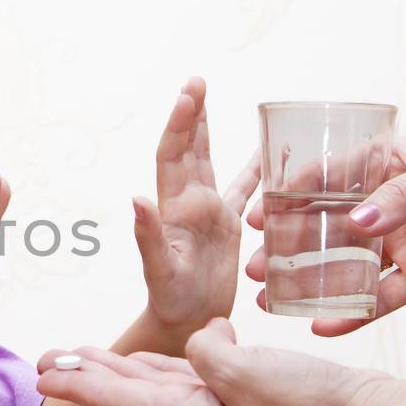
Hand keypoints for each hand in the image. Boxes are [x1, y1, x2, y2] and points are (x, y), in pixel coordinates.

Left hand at [36, 318, 405, 405]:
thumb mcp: (249, 372)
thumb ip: (206, 352)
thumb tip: (200, 338)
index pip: (117, 399)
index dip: (75, 385)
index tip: (37, 377)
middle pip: (125, 391)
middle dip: (82, 376)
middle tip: (40, 362)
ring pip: (153, 381)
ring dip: (115, 368)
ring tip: (79, 356)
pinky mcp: (242, 392)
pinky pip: (189, 373)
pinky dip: (163, 360)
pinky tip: (158, 352)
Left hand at [135, 77, 260, 339]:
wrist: (184, 325)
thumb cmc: (170, 303)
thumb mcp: (159, 271)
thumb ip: (147, 237)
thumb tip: (137, 200)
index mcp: (173, 208)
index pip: (173, 155)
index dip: (179, 123)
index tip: (188, 93)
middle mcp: (188, 203)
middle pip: (189, 148)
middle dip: (192, 113)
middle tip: (196, 80)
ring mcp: (207, 213)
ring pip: (210, 161)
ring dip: (209, 130)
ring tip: (211, 96)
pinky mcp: (228, 226)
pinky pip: (243, 190)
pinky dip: (254, 170)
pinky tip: (268, 151)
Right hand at [246, 132, 405, 335]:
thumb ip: (403, 196)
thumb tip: (359, 224)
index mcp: (384, 164)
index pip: (324, 180)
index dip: (286, 199)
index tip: (254, 217)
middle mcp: (385, 205)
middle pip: (324, 229)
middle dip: (285, 248)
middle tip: (252, 267)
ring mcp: (401, 244)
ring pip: (344, 267)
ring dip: (307, 284)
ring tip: (270, 300)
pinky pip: (379, 299)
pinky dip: (351, 315)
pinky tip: (321, 327)